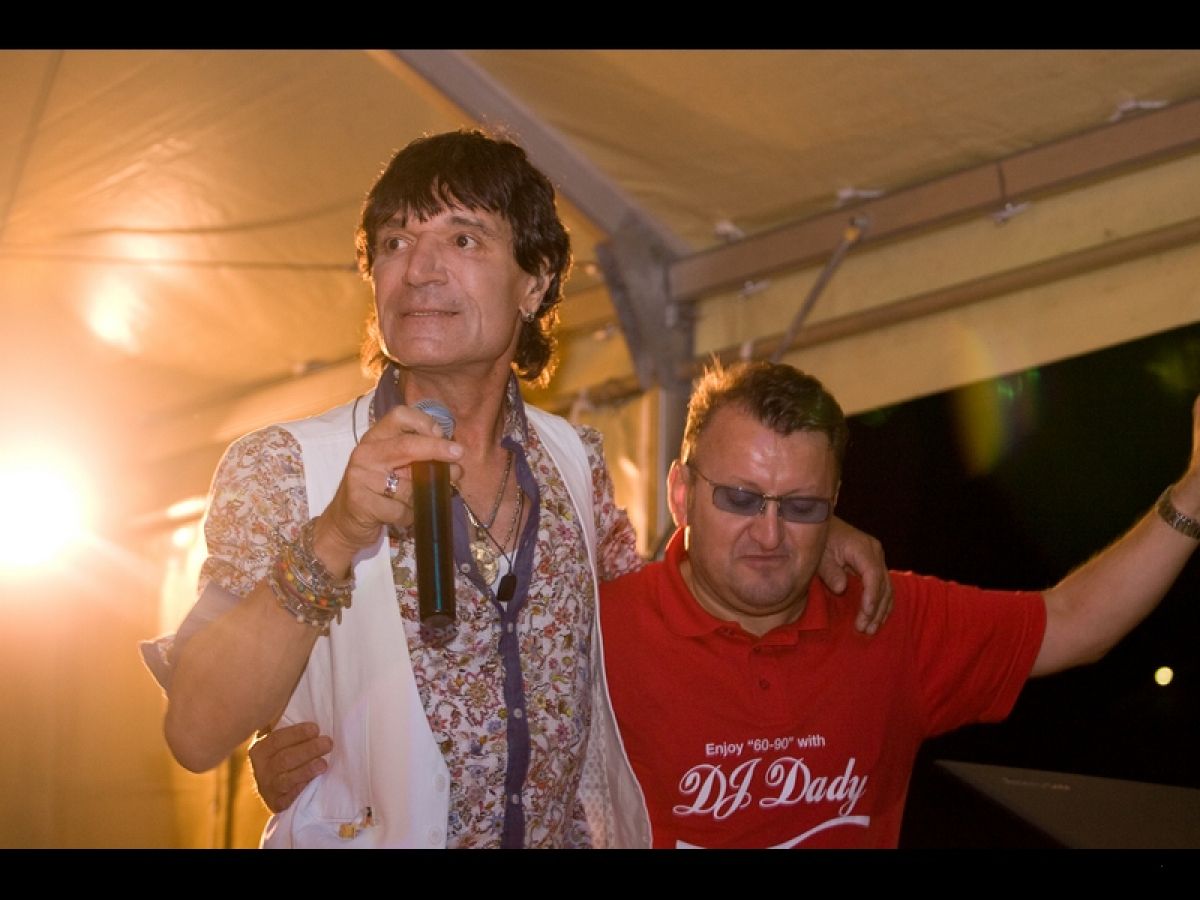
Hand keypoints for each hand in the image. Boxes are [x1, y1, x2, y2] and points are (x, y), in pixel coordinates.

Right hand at [249, 722, 332, 813]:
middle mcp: (260, 770)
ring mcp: (267, 788)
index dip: (297, 733)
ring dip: (307, 770)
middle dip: (309, 750)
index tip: (316, 728)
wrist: (273, 788)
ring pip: (287, 779)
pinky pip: (289, 797)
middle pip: (285, 759)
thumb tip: (293, 702)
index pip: (276, 740)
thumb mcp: (278, 740)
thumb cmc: (282, 755)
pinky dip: (301, 789)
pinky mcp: (276, 804)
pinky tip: (313, 781)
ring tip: (324, 763)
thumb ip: (283, 724)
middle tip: (328, 743)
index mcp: (259, 750)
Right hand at [315, 404, 464, 576]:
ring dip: (423, 497)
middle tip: (459, 454)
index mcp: (374, 439)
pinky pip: (401, 510)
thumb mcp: (393, 469)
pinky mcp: (362, 503)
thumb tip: (455, 461)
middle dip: (437, 449)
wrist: (343, 523)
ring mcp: (361, 478)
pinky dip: (409, 516)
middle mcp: (365, 453)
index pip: (399, 416)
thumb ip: (417, 459)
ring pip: (409, 486)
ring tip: (416, 502)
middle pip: (407, 445)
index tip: (443, 435)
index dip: (425, 422)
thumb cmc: (375, 492)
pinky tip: (402, 517)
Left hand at [818, 516, 892, 634]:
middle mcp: (875, 553)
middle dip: (876, 610)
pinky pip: (882, 587)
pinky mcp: (874, 565)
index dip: (872, 597)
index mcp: (863, 548)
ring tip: (870, 629)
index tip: (866, 615)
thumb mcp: (819, 555)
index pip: (873, 576)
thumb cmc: (819, 540)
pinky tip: (874, 618)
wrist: (820, 523)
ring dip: (880, 610)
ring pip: (887, 588)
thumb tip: (841, 589)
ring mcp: (877, 558)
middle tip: (866, 629)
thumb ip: (830, 571)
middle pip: (883, 585)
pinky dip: (880, 603)